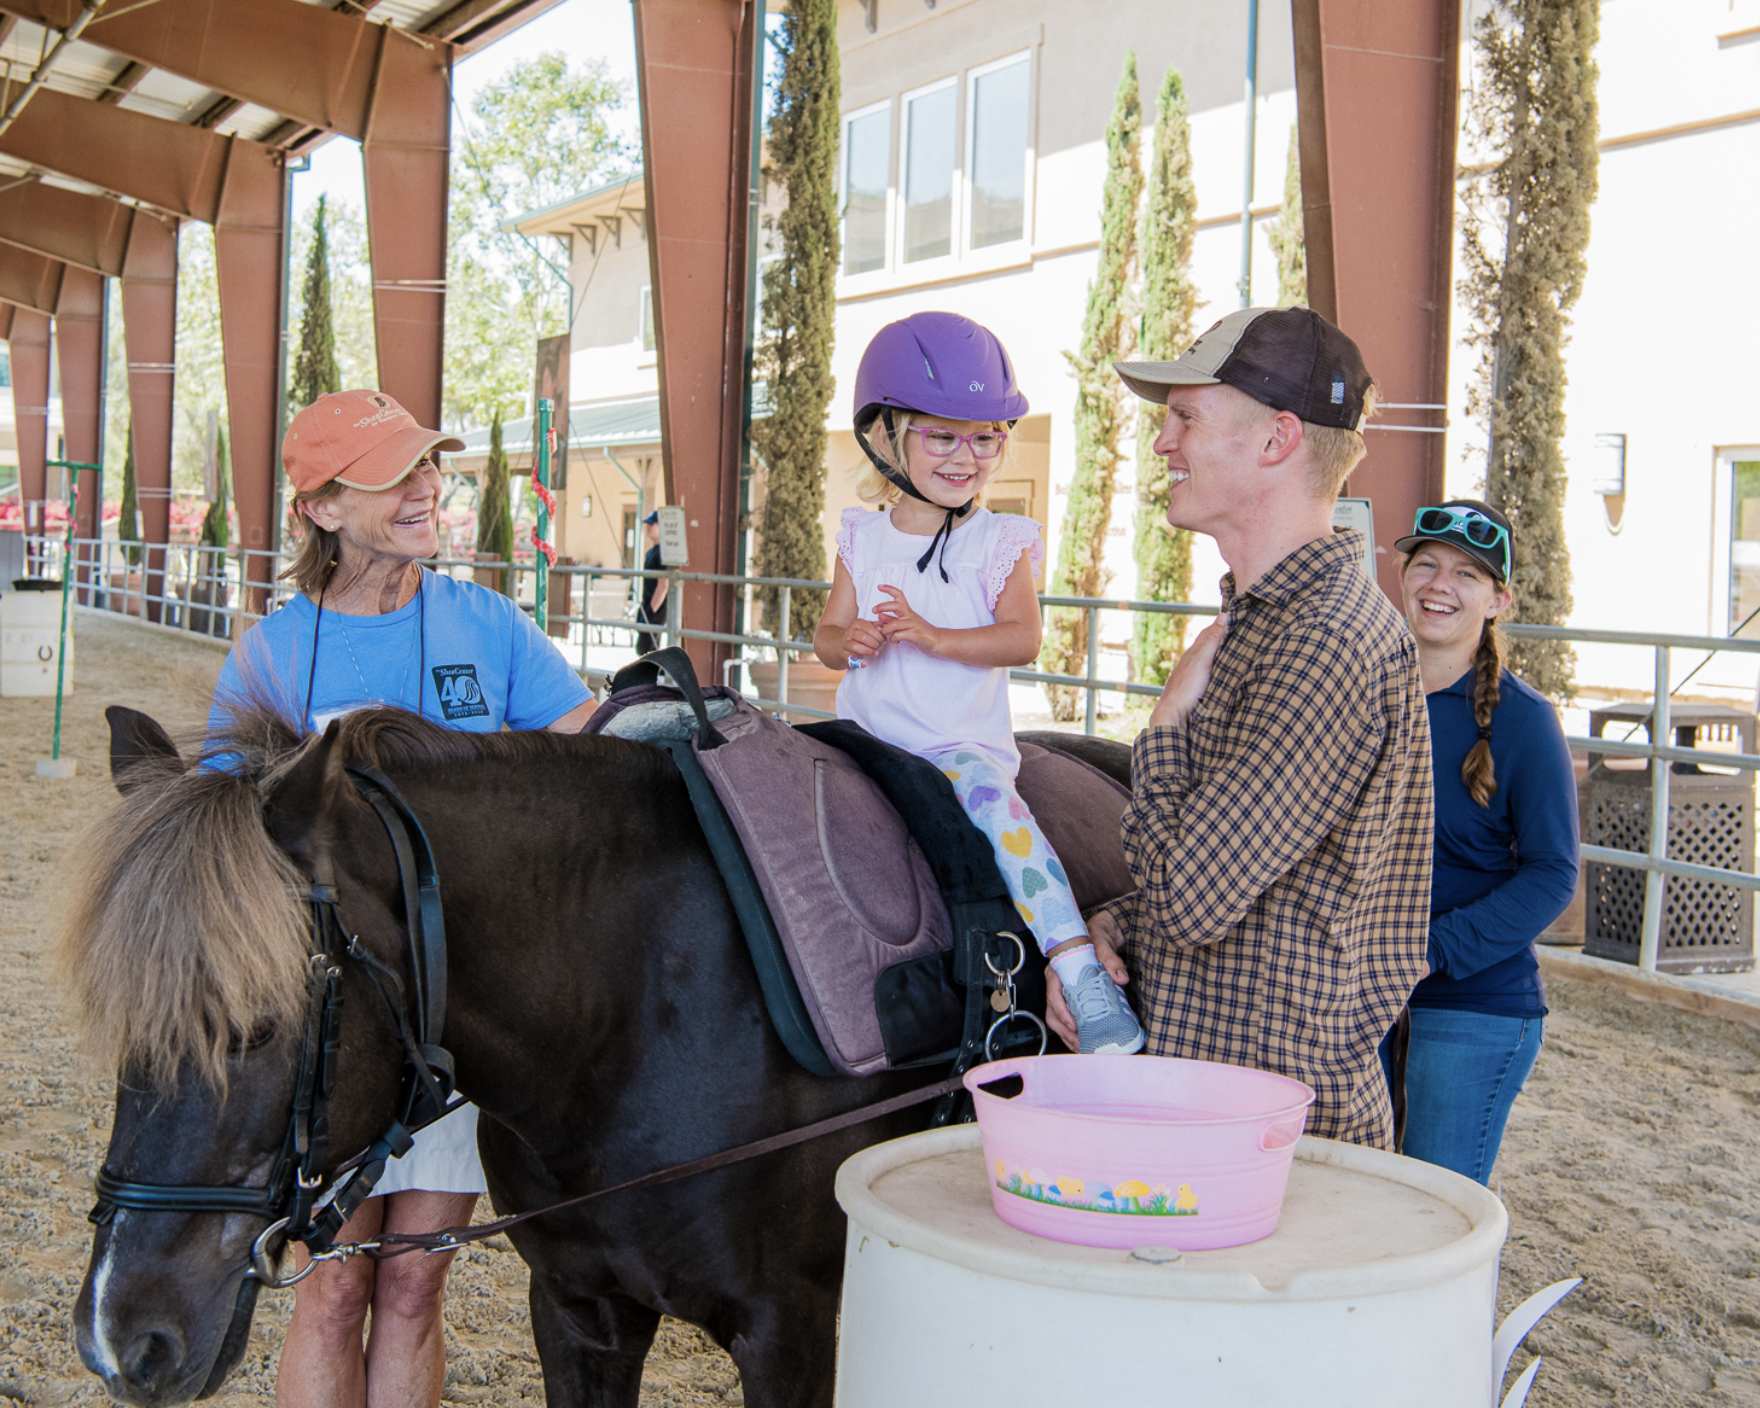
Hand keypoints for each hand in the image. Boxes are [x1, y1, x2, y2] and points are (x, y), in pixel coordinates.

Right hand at [844, 615, 886, 661]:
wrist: (847, 642)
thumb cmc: (861, 634)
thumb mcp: (869, 627)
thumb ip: (877, 626)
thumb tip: (882, 628)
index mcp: (857, 623)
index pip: (869, 628)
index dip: (878, 635)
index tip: (883, 640)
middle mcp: (850, 632)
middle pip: (862, 637)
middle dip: (874, 643)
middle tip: (879, 646)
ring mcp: (846, 643)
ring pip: (855, 646)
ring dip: (868, 651)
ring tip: (875, 653)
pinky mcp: (844, 654)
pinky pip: (849, 658)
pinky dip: (857, 662)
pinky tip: (865, 664)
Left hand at [875, 585, 943, 655]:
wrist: (937, 640)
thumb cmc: (920, 631)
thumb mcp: (905, 623)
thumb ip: (892, 620)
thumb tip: (880, 615)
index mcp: (908, 611)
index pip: (899, 595)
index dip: (889, 589)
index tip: (879, 586)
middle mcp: (910, 616)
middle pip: (896, 605)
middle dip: (883, 606)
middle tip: (874, 610)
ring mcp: (913, 625)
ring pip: (895, 624)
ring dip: (886, 629)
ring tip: (884, 633)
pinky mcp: (915, 635)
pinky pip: (899, 635)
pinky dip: (893, 638)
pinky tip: (895, 640)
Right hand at [1044, 911, 1130, 1049]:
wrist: (1100, 933)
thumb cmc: (1096, 936)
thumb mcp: (1103, 944)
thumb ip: (1112, 959)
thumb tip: (1121, 977)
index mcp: (1059, 969)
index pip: (1053, 994)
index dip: (1062, 1012)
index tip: (1074, 1025)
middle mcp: (1056, 981)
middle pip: (1052, 1011)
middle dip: (1065, 1030)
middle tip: (1080, 1042)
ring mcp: (1061, 990)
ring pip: (1056, 1017)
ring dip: (1067, 1034)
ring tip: (1081, 1046)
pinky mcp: (1070, 996)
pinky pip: (1064, 1016)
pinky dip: (1071, 1031)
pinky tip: (1081, 1039)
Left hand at [1148, 613, 1226, 729]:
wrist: (1174, 714)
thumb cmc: (1186, 686)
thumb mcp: (1202, 660)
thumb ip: (1212, 640)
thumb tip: (1223, 615)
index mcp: (1193, 653)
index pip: (1208, 633)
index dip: (1220, 624)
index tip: (1234, 615)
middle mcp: (1192, 663)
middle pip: (1208, 646)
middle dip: (1221, 637)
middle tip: (1237, 629)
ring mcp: (1194, 676)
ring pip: (1209, 660)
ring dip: (1220, 654)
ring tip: (1234, 649)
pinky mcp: (1197, 689)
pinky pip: (1210, 673)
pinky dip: (1218, 668)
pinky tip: (1223, 672)